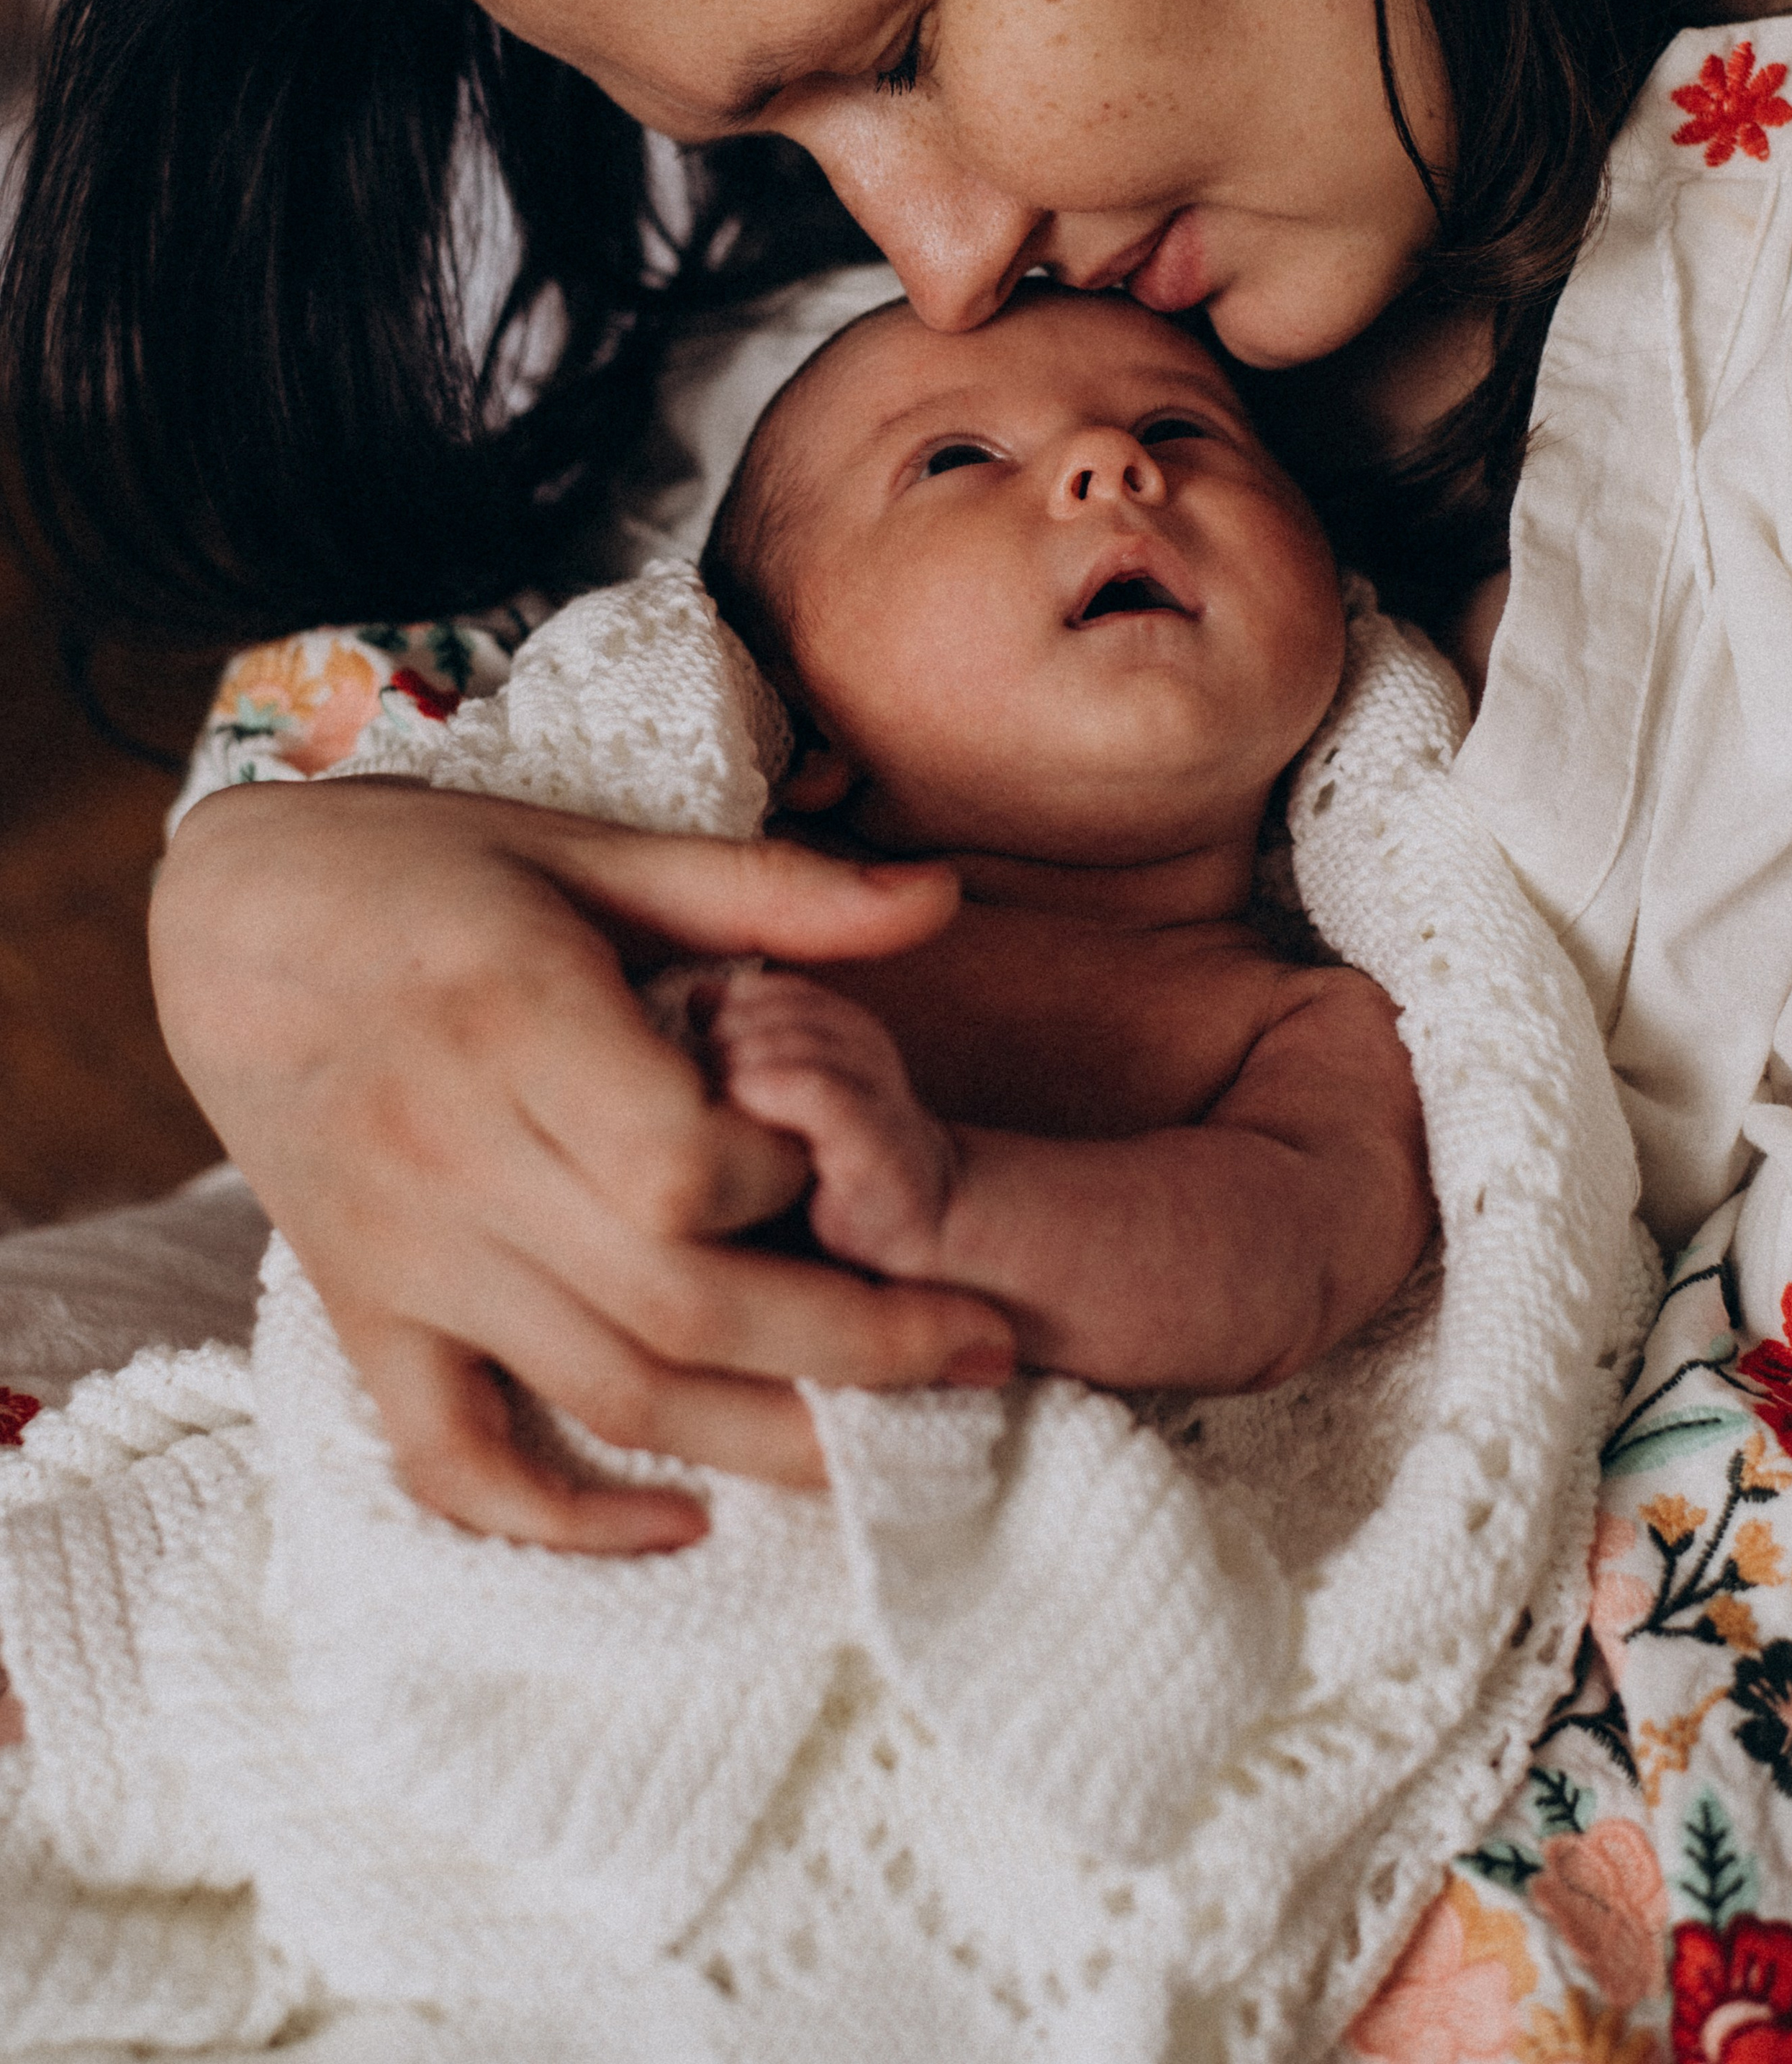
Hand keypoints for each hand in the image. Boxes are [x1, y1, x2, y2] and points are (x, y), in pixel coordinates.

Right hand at [151, 782, 1014, 1552]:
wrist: (231, 925)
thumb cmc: (428, 870)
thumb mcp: (593, 845)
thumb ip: (771, 888)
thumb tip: (941, 896)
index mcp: (518, 1022)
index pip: (682, 1165)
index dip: (792, 1176)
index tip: (845, 1153)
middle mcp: (456, 1157)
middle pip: (678, 1302)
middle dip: (854, 1346)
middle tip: (983, 1350)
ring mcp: (406, 1254)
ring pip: (602, 1390)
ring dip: (760, 1442)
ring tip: (889, 1445)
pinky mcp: (367, 1314)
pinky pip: (451, 1458)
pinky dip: (560, 1521)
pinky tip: (681, 1522)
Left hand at [712, 970, 955, 1277]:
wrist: (910, 1219)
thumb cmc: (831, 1160)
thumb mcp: (785, 1089)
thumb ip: (745, 1039)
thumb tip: (698, 995)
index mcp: (841, 1025)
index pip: (762, 992)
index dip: (722, 1021)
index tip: (707, 1069)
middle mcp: (864, 1045)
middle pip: (772, 1015)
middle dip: (726, 1048)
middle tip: (707, 1099)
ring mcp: (876, 1087)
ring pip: (793, 1045)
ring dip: (742, 1071)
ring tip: (724, 1115)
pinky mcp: (876, 1137)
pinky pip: (819, 1091)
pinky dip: (774, 1090)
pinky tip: (747, 1106)